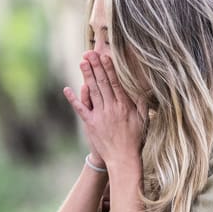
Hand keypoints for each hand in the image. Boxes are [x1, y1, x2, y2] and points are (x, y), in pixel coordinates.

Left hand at [65, 52, 145, 168]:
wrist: (122, 158)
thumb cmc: (135, 139)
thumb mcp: (144, 119)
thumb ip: (142, 103)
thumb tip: (145, 88)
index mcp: (124, 105)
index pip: (115, 82)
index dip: (108, 68)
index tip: (104, 56)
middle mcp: (111, 108)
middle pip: (102, 83)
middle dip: (95, 66)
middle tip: (90, 53)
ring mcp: (99, 116)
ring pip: (92, 92)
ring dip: (86, 76)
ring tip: (82, 62)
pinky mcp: (90, 124)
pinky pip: (81, 109)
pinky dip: (74, 99)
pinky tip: (67, 88)